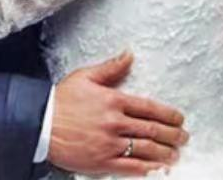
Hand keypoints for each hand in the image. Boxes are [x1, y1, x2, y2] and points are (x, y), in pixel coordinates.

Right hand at [48, 50, 188, 175]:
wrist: (39, 124)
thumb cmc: (61, 99)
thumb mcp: (86, 77)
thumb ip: (111, 68)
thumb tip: (129, 54)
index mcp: (114, 101)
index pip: (149, 108)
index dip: (168, 114)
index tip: (179, 119)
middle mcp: (115, 123)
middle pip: (151, 130)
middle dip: (172, 135)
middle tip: (183, 138)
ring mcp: (108, 144)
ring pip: (144, 150)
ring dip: (163, 154)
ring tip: (174, 156)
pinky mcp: (100, 162)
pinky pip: (127, 168)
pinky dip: (144, 169)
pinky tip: (154, 169)